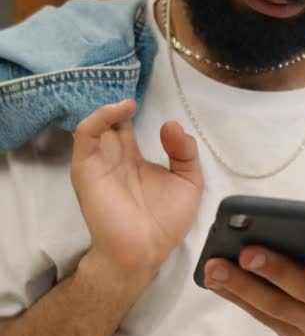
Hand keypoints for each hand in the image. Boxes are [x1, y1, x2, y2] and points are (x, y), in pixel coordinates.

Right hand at [71, 100, 203, 273]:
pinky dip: (99, 117)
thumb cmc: (165, 222)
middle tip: (134, 84)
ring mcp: (98, 161)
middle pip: (109, 120)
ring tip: (130, 102)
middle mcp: (113, 157)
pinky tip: (121, 111)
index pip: (126, 125)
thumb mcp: (188, 182)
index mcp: (132, 159)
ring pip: (95, 123)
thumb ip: (185, 152)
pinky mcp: (86, 168)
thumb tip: (170, 124)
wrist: (144, 251)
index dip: (133, 108)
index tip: (146, 91)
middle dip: (119, 101)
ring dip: (109, 107)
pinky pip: (85, 134)